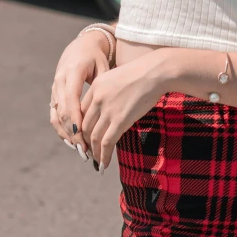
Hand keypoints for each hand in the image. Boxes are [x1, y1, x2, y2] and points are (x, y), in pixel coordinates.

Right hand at [50, 31, 111, 158]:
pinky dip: (61, 128)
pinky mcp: (54, 93)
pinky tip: (72, 141)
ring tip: (79, 149)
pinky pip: (54, 114)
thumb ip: (103, 86)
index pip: (71, 99)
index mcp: (72, 72)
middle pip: (61, 111)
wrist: (81, 45)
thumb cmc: (96, 57)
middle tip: (84, 150)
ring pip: (55, 115)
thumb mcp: (103, 67)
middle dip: (72, 132)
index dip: (75, 119)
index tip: (83, 136)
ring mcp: (55, 87)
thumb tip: (112, 109)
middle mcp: (60, 80)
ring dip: (65, 134)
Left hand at [81, 50, 167, 171]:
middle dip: (85, 143)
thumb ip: (107, 93)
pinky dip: (103, 156)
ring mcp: (108, 109)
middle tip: (89, 152)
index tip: (84, 137)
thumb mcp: (117, 78)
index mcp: (96, 86)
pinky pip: (106, 143)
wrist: (155, 72)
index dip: (80, 128)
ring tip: (96, 162)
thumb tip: (105, 110)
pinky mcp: (120, 120)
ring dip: (94, 153)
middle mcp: (98, 98)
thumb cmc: (141, 73)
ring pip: (94, 137)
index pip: (80, 112)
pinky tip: (103, 165)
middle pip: (84, 126)